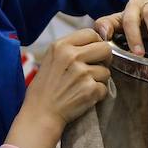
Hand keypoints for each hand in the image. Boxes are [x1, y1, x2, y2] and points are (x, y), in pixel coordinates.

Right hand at [5, 29, 112, 147]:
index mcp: (60, 46)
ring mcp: (82, 73)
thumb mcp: (50, 59)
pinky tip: (84, 97)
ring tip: (83, 86)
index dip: (96, 43)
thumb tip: (96, 41)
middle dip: (104, 60)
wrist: (40, 114)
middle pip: (105, 49)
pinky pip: (104, 88)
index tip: (93, 53)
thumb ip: (70, 48)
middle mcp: (71, 56)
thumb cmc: (44, 89)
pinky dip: (97, 94)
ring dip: (99, 80)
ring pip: (107, 71)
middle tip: (94, 69)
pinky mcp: (90, 89)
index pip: (91, 33)